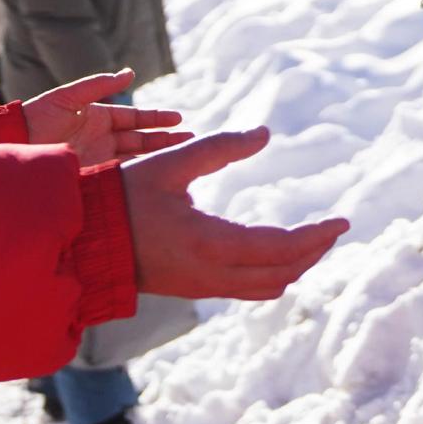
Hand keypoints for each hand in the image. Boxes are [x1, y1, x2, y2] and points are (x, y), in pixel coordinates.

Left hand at [23, 69, 190, 164]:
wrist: (12, 144)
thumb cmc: (36, 117)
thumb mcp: (69, 97)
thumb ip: (100, 85)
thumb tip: (130, 73)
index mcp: (98, 117)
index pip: (135, 119)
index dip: (157, 119)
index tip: (179, 120)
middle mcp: (102, 139)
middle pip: (141, 139)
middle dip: (166, 140)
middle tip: (192, 140)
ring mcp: (98, 158)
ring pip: (135, 157)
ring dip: (158, 156)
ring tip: (184, 155)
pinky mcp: (92, 175)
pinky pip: (121, 174)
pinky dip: (139, 173)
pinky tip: (157, 172)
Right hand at [121, 128, 347, 300]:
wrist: (79, 243)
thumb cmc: (120, 199)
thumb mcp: (169, 164)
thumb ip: (219, 148)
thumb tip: (264, 134)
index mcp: (209, 243)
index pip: (282, 247)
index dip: (318, 236)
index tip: (343, 220)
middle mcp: (211, 274)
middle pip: (283, 273)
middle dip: (314, 251)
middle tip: (335, 227)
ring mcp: (203, 287)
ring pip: (268, 287)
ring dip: (297, 265)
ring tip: (315, 239)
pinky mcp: (195, 289)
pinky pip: (249, 289)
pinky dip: (275, 273)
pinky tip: (279, 251)